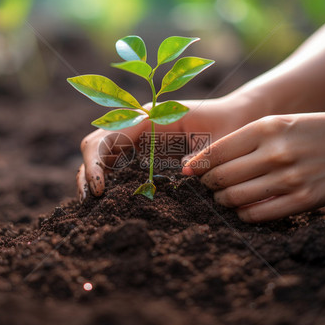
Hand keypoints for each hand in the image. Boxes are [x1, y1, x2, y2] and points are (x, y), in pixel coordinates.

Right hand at [77, 97, 250, 200]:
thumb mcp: (219, 140)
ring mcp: (140, 138)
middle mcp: (138, 125)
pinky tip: (111, 203)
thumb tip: (183, 171)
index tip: (100, 189)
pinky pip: (119, 165)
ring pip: (103, 156)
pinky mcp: (146, 153)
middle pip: (96, 145)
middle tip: (91, 202)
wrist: (237, 119)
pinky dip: (110, 182)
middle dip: (88, 172)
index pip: (107, 135)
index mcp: (149, 116)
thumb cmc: (229, 125)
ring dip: (93, 178)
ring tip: (94, 208)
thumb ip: (203, 154)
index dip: (96, 162)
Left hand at [183, 112, 324, 221]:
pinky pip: (256, 215)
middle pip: (220, 178)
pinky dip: (243, 214)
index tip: (188, 172)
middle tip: (210, 185)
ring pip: (234, 199)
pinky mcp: (302, 201)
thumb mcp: (278, 124)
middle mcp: (275, 154)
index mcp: (265, 129)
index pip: (215, 153)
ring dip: (223, 200)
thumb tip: (199, 162)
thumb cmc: (313, 131)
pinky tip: (245, 207)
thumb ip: (241, 140)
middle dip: (208, 185)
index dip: (196, 166)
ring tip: (226, 196)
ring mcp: (289, 179)